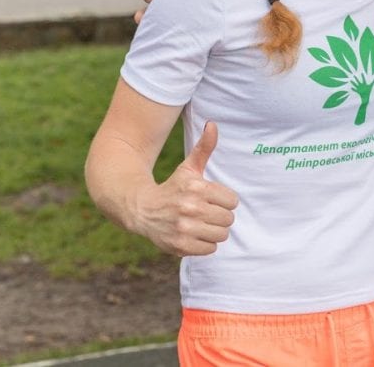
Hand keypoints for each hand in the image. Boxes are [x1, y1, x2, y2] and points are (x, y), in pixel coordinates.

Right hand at [133, 121, 238, 256]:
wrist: (141, 209)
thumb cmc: (172, 187)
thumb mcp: (188, 168)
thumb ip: (204, 148)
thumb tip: (213, 124)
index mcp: (197, 188)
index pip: (232, 201)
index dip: (223, 200)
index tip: (211, 199)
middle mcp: (191, 208)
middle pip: (228, 219)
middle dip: (219, 216)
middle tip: (205, 213)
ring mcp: (184, 228)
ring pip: (221, 235)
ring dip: (213, 231)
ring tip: (200, 224)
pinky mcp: (180, 246)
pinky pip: (210, 249)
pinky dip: (204, 244)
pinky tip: (193, 235)